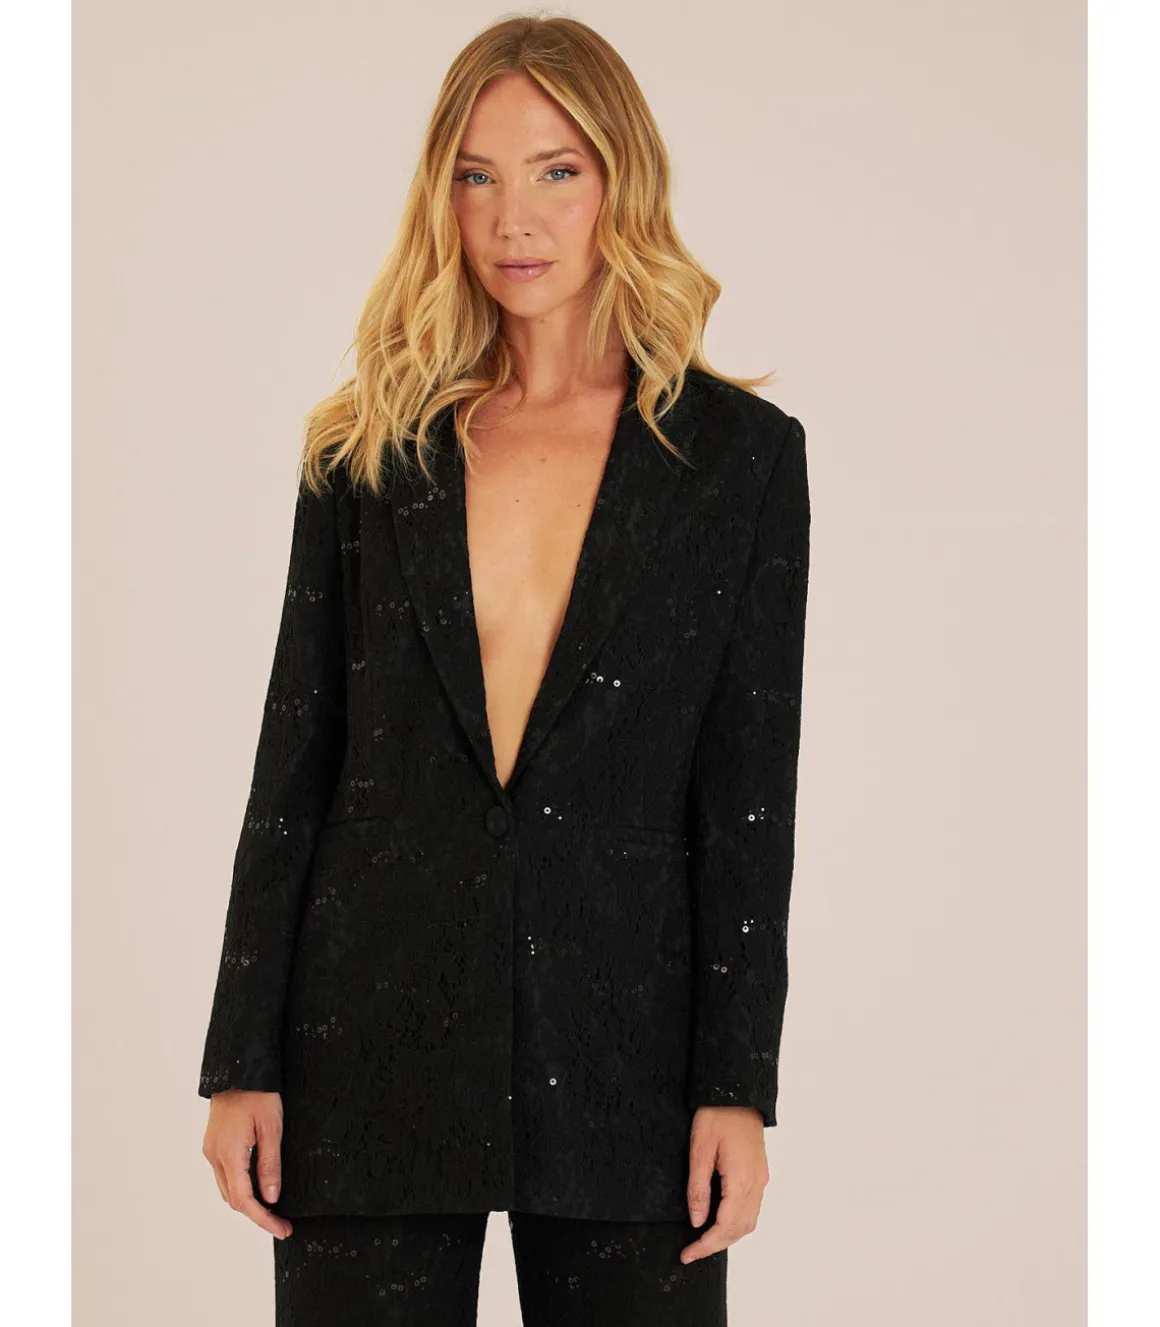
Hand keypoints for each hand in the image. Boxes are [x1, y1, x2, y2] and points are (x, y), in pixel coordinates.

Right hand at [202, 1088, 293, 1238]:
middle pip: (233, 1199)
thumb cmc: (257, 1093)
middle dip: (257, 1214)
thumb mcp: (272, 1127)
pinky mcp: (214, 1144)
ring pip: (228, 1189)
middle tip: (282, 1222)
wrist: (238, 1069)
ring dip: (248, 1201)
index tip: (282, 1229)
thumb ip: (270, 1165)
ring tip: (273, 1208)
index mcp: (228, 1154)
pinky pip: (226, 1174)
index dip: (263, 1219)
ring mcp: (211, 1150)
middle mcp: (214, 1156)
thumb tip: (272, 1198)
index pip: (244, 1201)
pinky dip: (241, 1186)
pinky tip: (257, 1186)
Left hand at [680, 1106, 768, 1262]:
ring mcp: (761, 1179)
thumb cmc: (717, 1114)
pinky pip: (751, 1208)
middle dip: (716, 1245)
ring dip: (727, 1236)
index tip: (687, 1254)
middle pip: (740, 1230)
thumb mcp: (699, 1149)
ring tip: (703, 1240)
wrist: (737, 1091)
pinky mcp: (760, 1173)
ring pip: (748, 1222)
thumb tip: (697, 1221)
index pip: (725, 1227)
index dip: (706, 1245)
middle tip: (691, 1251)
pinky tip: (719, 1219)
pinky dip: (736, 1222)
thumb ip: (698, 1188)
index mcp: (741, 1180)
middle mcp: (756, 1184)